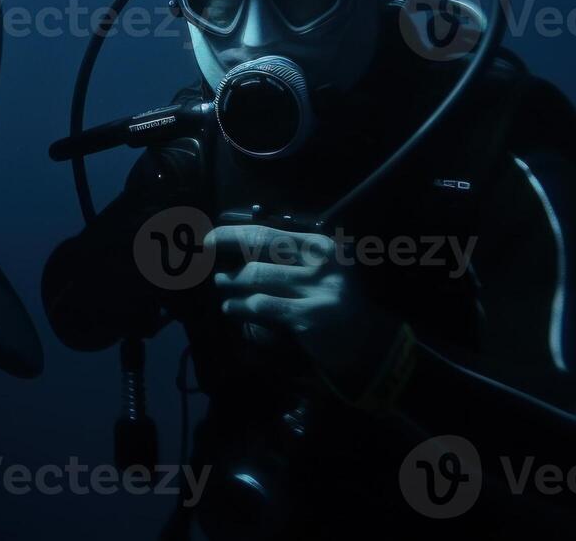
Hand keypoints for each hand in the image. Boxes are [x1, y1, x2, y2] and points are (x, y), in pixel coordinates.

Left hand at [205, 224, 399, 390]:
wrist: (369, 345)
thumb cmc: (338, 305)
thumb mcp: (322, 273)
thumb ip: (291, 259)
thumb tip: (241, 249)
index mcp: (322, 246)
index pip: (270, 231)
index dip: (235, 232)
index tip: (213, 235)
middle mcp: (321, 261)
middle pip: (261, 243)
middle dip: (226, 242)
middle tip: (206, 248)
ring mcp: (315, 288)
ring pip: (256, 275)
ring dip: (230, 281)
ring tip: (221, 284)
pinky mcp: (307, 316)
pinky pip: (261, 305)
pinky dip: (239, 306)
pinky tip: (229, 308)